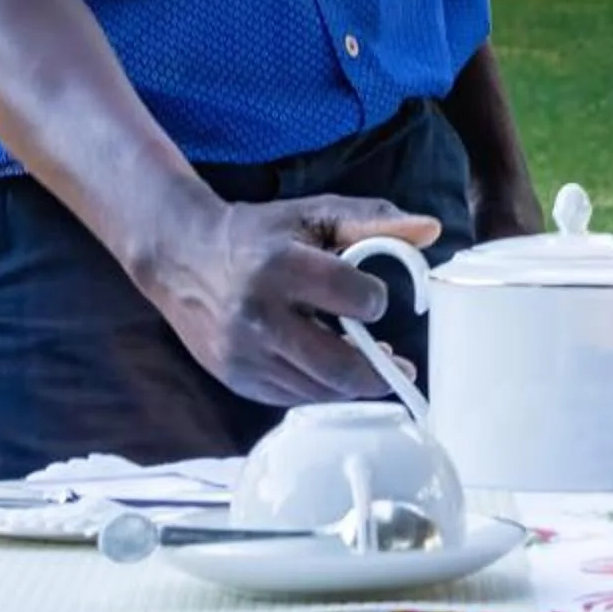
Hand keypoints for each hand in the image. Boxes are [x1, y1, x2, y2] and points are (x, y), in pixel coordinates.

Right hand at [140, 195, 440, 407]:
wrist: (181, 255)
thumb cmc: (259, 233)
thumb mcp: (314, 214)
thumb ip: (374, 220)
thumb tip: (430, 229)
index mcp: (280, 266)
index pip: (351, 297)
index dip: (373, 300)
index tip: (373, 298)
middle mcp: (256, 315)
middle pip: (336, 365)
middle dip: (378, 370)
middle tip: (400, 365)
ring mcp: (241, 353)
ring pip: (316, 389)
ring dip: (351, 384)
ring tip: (370, 368)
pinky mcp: (233, 377)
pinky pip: (290, 397)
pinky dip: (319, 389)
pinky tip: (332, 373)